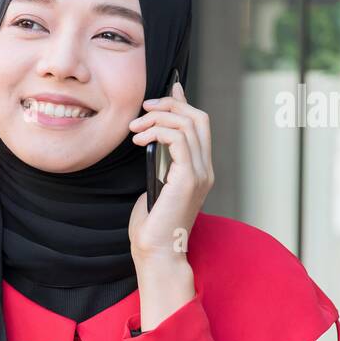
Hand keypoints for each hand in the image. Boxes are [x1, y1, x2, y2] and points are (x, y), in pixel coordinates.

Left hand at [126, 80, 214, 261]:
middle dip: (170, 103)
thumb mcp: (153, 186)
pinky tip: (138, 139)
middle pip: (198, 117)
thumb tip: (149, 140)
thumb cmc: (150, 226)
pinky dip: (157, 131)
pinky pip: (178, 138)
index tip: (168, 88)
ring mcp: (200, 173)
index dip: (184, 102)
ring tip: (134, 129)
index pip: (199, 125)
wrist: (155, 252)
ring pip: (188, 123)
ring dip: (157, 118)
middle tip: (143, 108)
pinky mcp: (189, 178)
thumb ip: (158, 164)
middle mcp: (205, 169)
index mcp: (199, 170)